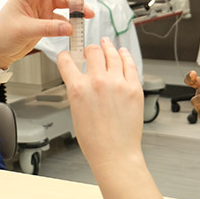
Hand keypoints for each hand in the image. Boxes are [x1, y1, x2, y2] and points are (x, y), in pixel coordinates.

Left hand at [0, 0, 94, 67]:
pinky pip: (64, 16)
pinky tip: (76, 26)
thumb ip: (48, 28)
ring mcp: (42, 6)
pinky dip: (72, 19)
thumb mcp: (24, 30)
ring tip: (88, 12)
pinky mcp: (46, 19)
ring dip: (77, 3)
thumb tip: (69, 27)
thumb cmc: (1, 35)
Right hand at [57, 38, 142, 173]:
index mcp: (78, 88)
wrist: (115, 153)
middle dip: (89, 49)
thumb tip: (81, 78)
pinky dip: (125, 55)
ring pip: (112, 53)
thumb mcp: (76, 111)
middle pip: (93, 51)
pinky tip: (123, 53)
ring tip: (106, 45)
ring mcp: (118, 83)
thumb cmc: (95, 140)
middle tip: (90, 50)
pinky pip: (130, 64)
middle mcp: (98, 81)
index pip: (66, 61)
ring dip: (107, 47)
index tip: (68, 55)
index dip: (66, 56)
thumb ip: (78, 91)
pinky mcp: (134, 87)